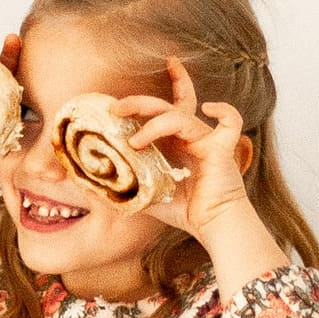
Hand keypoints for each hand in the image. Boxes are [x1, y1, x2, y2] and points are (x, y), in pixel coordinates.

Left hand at [110, 58, 252, 238]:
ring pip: (179, 117)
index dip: (143, 96)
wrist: (213, 225)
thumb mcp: (145, 197)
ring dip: (154, 125)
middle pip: (164, 106)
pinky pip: (230, 122)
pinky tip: (209, 108)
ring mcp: (205, 139)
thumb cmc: (184, 210)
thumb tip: (88, 187)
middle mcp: (188, 136)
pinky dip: (223, 111)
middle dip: (138, 102)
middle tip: (116, 107)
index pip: (161, 108)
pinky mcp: (221, 148)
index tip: (122, 92)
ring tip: (134, 142)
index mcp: (172, 142)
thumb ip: (123, 189)